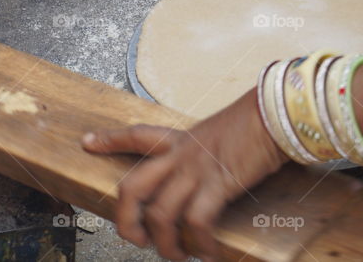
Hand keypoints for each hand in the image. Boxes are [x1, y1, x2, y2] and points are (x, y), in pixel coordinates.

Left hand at [81, 88, 287, 260]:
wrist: (275, 114)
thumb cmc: (256, 122)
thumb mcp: (219, 133)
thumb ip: (205, 152)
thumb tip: (209, 171)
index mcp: (178, 139)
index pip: (136, 136)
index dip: (109, 139)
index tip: (87, 142)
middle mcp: (179, 155)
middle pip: (133, 187)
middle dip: (125, 220)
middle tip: (133, 240)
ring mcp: (194, 169)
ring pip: (161, 215)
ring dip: (167, 245)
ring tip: (178, 257)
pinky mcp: (216, 184)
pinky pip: (197, 222)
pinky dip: (200, 245)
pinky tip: (209, 255)